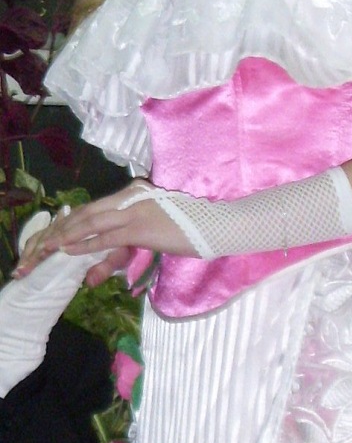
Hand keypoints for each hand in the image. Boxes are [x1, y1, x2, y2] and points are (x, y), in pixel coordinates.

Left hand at [14, 182, 194, 274]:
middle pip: (88, 211)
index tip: (58, 230)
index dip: (74, 218)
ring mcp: (134, 211)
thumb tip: (119, 248)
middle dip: (64, 226)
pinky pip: (106, 236)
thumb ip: (136, 235)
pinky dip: (85, 244)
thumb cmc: (192, 226)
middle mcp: (130, 197)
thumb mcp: (160, 226)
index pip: (97, 205)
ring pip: (92, 222)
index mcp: (134, 193)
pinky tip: (70, 250)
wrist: (214, 223)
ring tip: (50, 246)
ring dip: (68, 235)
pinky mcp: (140, 228)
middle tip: (45, 241)